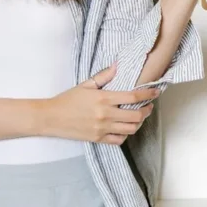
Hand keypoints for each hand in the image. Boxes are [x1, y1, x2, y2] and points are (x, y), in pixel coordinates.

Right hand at [41, 64, 158, 145]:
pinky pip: (118, 140)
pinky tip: (125, 128)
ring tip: (139, 116)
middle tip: (148, 106)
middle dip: (146, 111)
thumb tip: (118, 65)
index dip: (147, 95)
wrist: (51, 118)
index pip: (132, 97)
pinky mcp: (98, 139)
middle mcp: (105, 115)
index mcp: (103, 98)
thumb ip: (104, 76)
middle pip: (136, 116)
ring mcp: (102, 129)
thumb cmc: (67, 99)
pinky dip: (125, 135)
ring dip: (138, 123)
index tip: (155, 92)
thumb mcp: (86, 84)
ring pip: (130, 129)